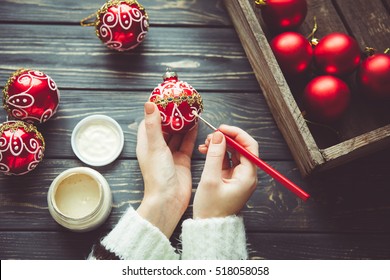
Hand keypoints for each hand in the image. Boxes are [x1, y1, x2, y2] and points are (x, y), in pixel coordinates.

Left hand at [136, 102, 197, 237]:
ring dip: (183, 124)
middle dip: (173, 116)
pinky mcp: (182, 161)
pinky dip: (191, 135)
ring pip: (177, 135)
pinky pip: (187, 144)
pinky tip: (197, 126)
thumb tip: (149, 103)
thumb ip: (154, 125)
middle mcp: (158, 148)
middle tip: (182, 103)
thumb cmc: (158, 175)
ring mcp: (170, 155)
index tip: (165, 99)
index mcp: (147, 144)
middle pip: (165, 127)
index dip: (156, 111)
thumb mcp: (155, 146)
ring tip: (191, 111)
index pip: (149, 123)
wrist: (169, 199)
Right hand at [193, 125, 257, 218]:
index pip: (249, 146)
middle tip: (211, 135)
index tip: (222, 128)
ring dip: (220, 145)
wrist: (210, 227)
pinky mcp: (231, 177)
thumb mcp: (210, 179)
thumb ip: (215, 155)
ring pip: (233, 152)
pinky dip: (218, 153)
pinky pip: (227, 159)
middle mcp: (247, 174)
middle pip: (242, 147)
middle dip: (226, 138)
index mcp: (248, 176)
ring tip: (206, 144)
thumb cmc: (211, 209)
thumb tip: (218, 135)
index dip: (236, 134)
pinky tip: (206, 150)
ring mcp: (239, 176)